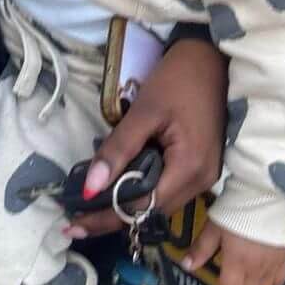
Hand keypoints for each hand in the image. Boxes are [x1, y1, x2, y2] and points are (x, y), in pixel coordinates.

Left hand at [65, 38, 226, 238]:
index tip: (72, 226)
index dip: (106, 217)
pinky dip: (142, 189)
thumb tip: (89, 188)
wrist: (212, 58)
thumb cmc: (179, 79)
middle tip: (74, 221)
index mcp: (190, 169)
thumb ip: (118, 149)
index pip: (141, 207)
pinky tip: (119, 187)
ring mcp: (204, 176)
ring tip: (89, 209)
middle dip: (112, 217)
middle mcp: (202, 182)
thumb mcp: (144, 111)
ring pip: (159, 202)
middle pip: (151, 211)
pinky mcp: (200, 166)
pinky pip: (167, 188)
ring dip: (126, 205)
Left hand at [183, 220, 284, 284]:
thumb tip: (187, 266)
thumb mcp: (213, 228)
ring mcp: (272, 265)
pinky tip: (261, 282)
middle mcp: (256, 270)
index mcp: (237, 263)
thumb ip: (201, 249)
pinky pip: (278, 282)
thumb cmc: (235, 210)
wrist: (265, 197)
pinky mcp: (284, 258)